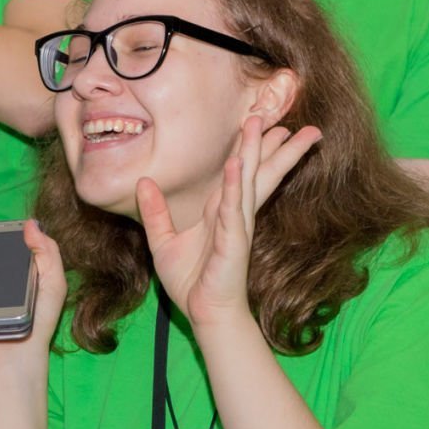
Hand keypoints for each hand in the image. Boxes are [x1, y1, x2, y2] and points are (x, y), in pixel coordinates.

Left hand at [137, 115, 321, 329]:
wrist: (203, 312)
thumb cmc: (191, 281)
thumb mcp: (163, 240)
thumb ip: (155, 211)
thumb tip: (143, 182)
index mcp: (221, 211)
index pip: (239, 172)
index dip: (250, 148)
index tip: (261, 122)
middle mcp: (234, 213)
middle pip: (256, 170)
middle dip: (271, 143)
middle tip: (284, 116)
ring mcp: (237, 225)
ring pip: (252, 181)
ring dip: (260, 153)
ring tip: (273, 127)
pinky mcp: (233, 240)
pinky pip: (234, 207)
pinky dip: (236, 186)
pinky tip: (239, 165)